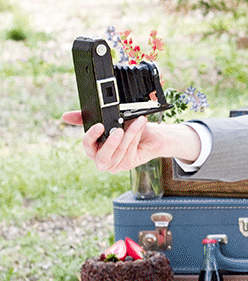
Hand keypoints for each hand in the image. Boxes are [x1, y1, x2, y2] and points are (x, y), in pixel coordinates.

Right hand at [61, 111, 182, 172]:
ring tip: (137, 120)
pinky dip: (136, 135)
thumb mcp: (107, 120)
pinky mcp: (128, 164)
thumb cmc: (126, 128)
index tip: (99, 125)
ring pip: (120, 151)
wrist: (149, 136)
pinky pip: (131, 150)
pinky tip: (140, 125)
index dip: (92, 136)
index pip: (87, 145)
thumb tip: (65, 116)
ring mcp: (115, 164)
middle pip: (102, 157)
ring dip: (130, 133)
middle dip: (111, 143)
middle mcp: (102, 159)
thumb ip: (85, 118)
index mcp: (93, 148)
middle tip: (119, 130)